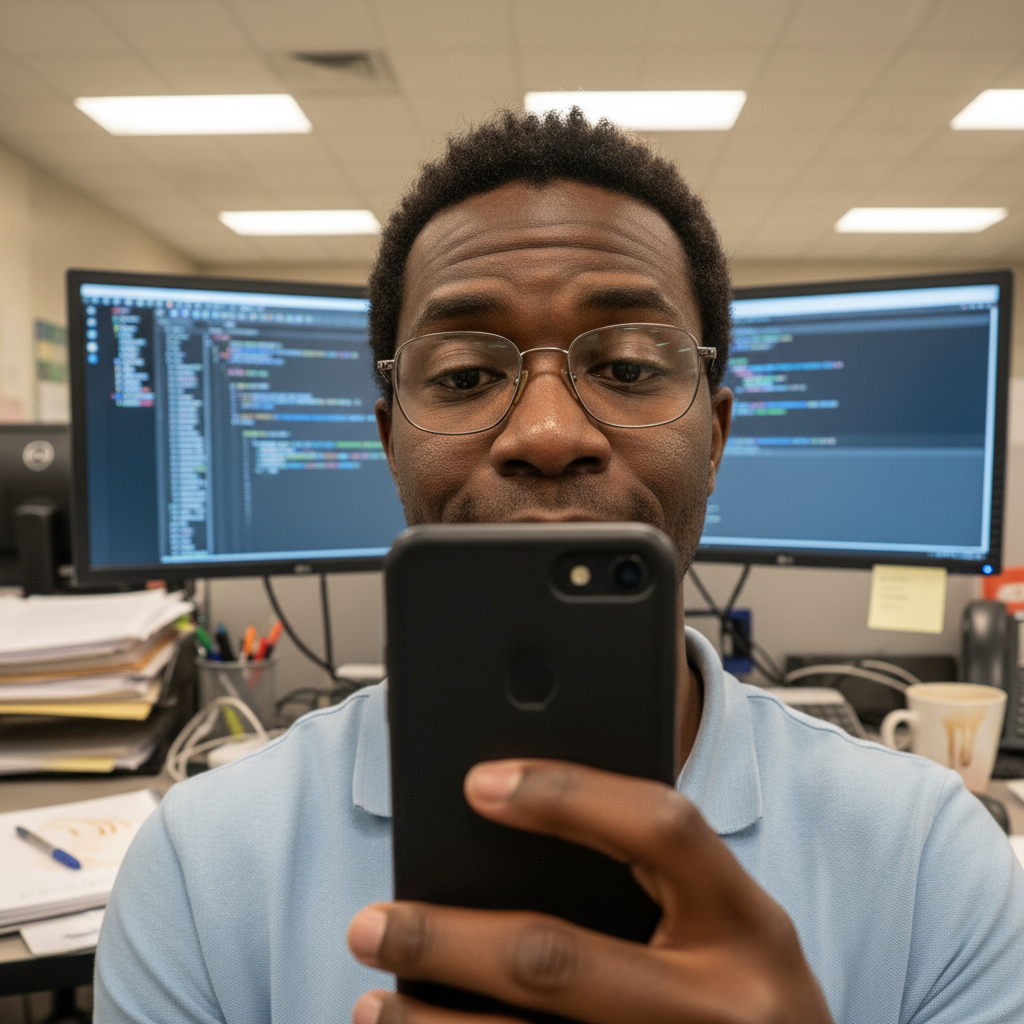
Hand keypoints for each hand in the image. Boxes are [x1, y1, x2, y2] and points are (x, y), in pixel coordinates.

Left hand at [348, 759, 832, 1023]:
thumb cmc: (754, 997)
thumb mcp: (732, 928)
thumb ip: (657, 882)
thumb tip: (511, 834)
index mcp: (751, 925)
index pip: (661, 828)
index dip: (567, 796)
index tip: (478, 783)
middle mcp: (725, 1005)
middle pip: (560, 959)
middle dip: (449, 940)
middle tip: (371, 923)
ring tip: (375, 1005)